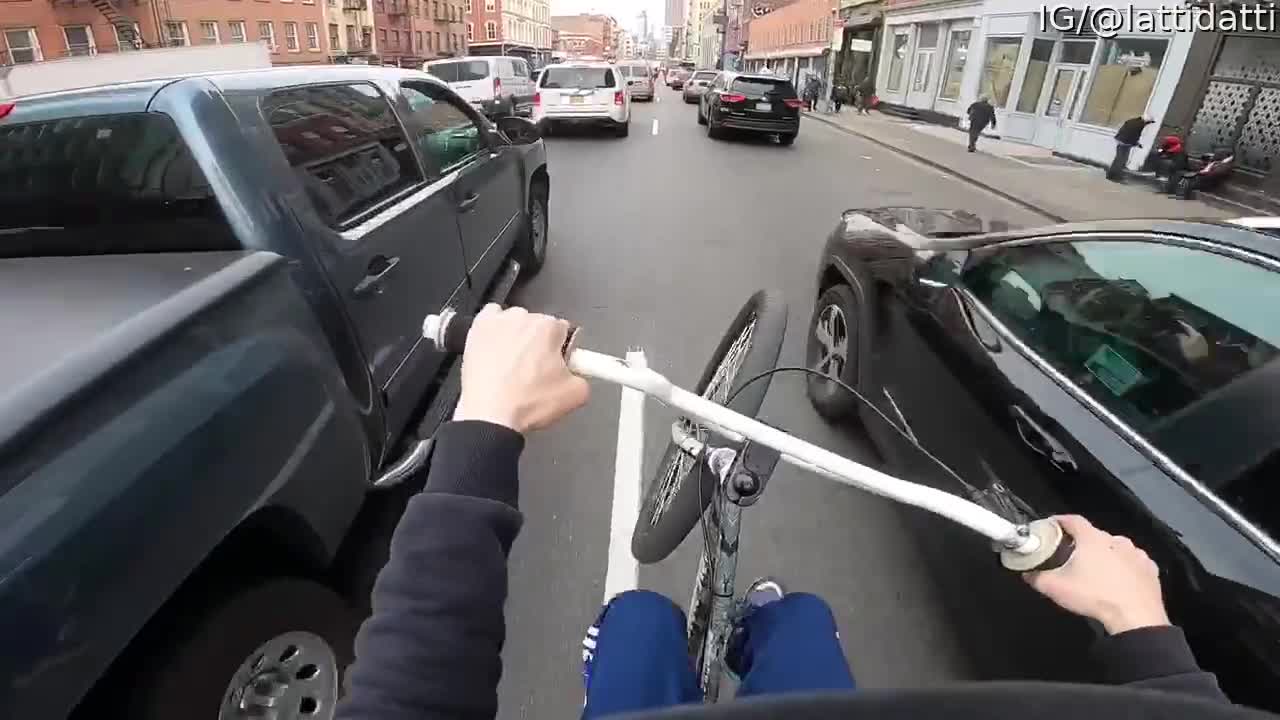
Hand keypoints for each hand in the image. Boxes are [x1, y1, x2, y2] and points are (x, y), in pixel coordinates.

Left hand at [452, 304, 589, 433]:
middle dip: (539, 344)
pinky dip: (493, 330)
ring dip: (516, 337)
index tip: (557, 364)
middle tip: (534, 371)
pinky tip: (495, 349)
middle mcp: (523, 318)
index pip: (564, 330)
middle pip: (538, 325)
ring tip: (511, 365)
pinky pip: (490, 317)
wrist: (490, 415)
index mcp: (549, 328)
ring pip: (514, 322)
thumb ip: (583, 377)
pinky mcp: (476, 330)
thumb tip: (577, 374)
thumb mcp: (575, 395)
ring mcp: (498, 322)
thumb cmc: (526, 403)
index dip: (562, 349)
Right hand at [1024, 515, 1169, 634]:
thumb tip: (1026, 572)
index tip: (1050, 527)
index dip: (1058, 521)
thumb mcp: (1056, 589)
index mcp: (1092, 538)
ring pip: (1114, 547)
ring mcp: (1136, 553)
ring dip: (1104, 554)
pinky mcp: (1150, 568)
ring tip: (1096, 571)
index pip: (1072, 519)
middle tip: (1070, 557)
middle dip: (1081, 542)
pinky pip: (1132, 561)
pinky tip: (1119, 580)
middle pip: (1093, 535)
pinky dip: (1124, 566)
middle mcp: (1116, 539)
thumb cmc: (1094, 597)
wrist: (1136, 618)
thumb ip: (1036, 577)